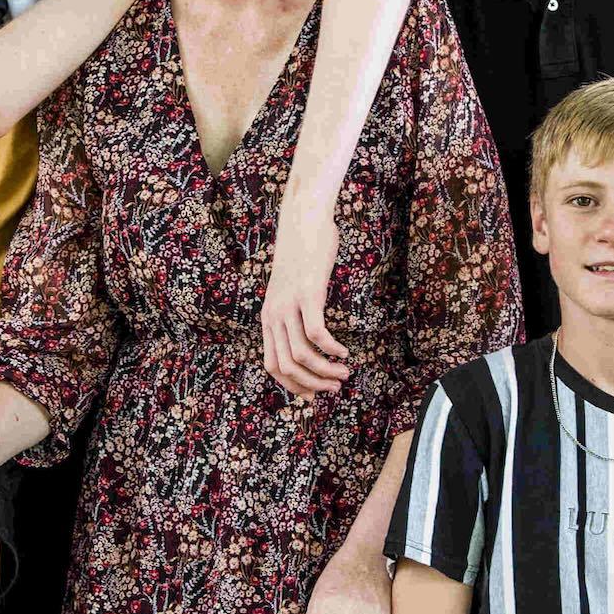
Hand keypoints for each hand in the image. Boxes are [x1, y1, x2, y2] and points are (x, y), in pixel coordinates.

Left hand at [263, 196, 350, 403]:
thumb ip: (294, 312)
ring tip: (344, 373)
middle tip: (334, 387)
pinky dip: (332, 348)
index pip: (272, 365)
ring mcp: (288, 305)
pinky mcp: (307, 294)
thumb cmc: (303, 254)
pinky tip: (344, 351)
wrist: (302, 219)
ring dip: (325, 371)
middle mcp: (274, 315)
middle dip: (311, 385)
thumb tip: (310, 335)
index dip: (293, 386)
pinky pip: (317, 333)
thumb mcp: (291, 289)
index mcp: (268, 318)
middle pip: (286, 366)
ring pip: (302, 355)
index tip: (314, 393)